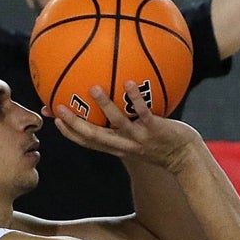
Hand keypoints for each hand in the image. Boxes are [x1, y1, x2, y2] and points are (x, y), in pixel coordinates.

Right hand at [52, 81, 201, 171]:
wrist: (185, 157)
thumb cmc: (161, 144)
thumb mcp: (138, 138)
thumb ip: (125, 124)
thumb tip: (116, 104)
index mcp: (117, 147)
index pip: (88, 142)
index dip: (70, 133)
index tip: (55, 119)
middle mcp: (124, 145)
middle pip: (94, 136)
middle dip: (75, 123)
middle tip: (58, 107)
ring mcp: (139, 138)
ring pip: (117, 123)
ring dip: (104, 106)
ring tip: (93, 89)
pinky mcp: (155, 130)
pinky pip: (143, 112)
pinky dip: (135, 98)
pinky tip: (129, 82)